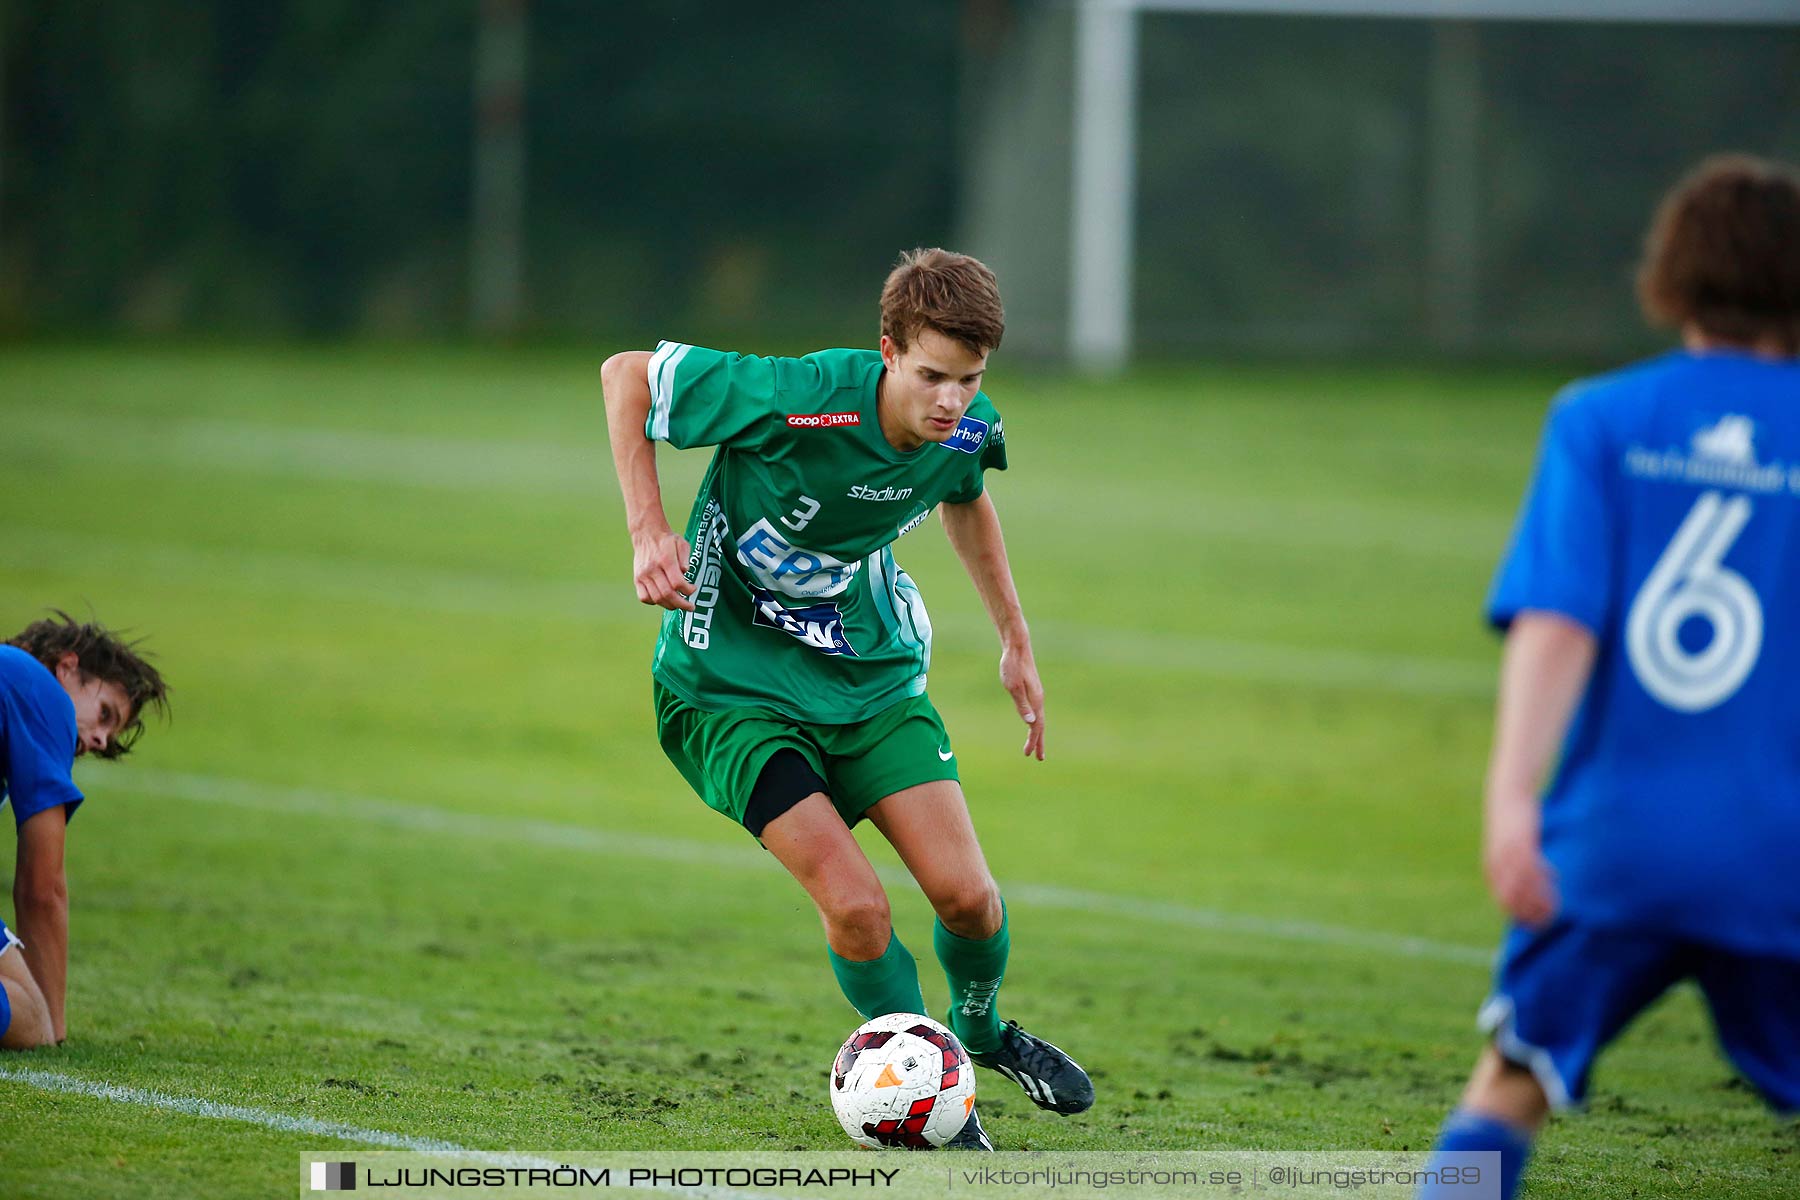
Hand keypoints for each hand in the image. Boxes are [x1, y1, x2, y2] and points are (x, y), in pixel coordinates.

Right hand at [632, 528, 696, 610]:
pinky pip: (644, 597)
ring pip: (656, 598)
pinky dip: (654, 602)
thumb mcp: (681, 543)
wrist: (647, 534)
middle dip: (681, 604)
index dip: (688, 590)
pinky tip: (663, 600)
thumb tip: (686, 571)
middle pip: (667, 594)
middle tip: (690, 607)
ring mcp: (643, 575)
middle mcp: (652, 569)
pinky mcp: (637, 579)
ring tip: (678, 605)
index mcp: (665, 559)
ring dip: (670, 605)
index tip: (693, 589)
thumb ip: (685, 558)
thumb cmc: (667, 541)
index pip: (677, 582)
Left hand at [999, 643, 1045, 760]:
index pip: (1037, 726)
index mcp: (1036, 700)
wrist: (1017, 647)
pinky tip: (1031, 723)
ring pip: (1038, 718)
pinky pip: (1036, 711)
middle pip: (1040, 725)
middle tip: (1039, 758)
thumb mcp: (1013, 687)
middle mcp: (1039, 699)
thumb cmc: (1012, 666)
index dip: (1034, 741)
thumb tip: (1030, 723)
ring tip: (1035, 745)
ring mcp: (1036, 694)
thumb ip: (1021, 705)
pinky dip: (1035, 722)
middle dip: (1039, 742)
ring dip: (1037, 733)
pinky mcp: (1032, 690)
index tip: (1030, 754)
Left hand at [1483, 801, 1556, 927]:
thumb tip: (1543, 882)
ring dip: (1542, 898)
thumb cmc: (1512, 825)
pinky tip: (1555, 876)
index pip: (1505, 903)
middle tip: (1553, 916)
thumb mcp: (1511, 850)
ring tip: (1557, 902)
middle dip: (1533, 912)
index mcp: (1492, 871)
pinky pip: (1532, 867)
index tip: (1540, 922)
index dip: (1523, 916)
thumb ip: (1520, 869)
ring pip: (1524, 887)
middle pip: (1514, 900)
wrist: (1508, 795)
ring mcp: (1508, 855)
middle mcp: (1497, 866)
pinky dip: (1543, 876)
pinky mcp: (1520, 843)